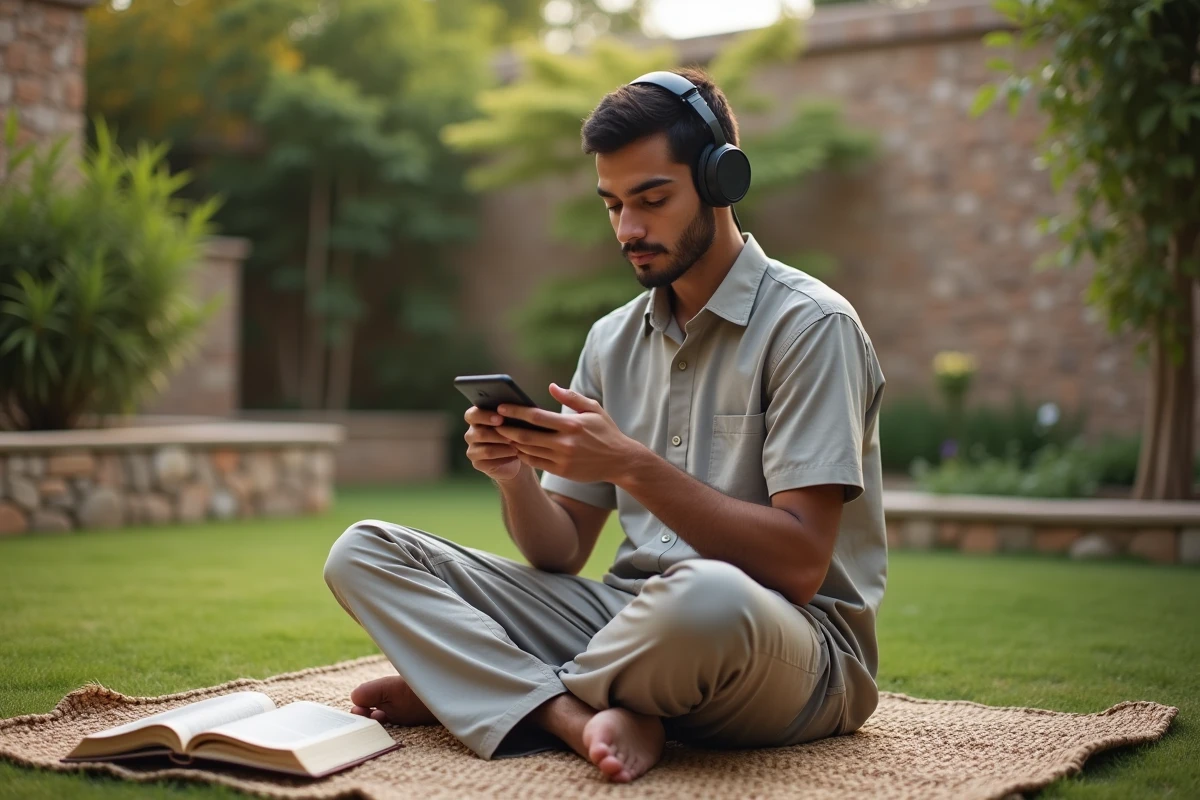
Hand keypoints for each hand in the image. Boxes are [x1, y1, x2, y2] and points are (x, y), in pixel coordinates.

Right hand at [463, 405, 522, 482]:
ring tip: (517, 447)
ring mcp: (472, 450)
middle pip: (479, 434)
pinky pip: (490, 462)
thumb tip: (514, 410)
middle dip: (498, 435)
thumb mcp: (513, 422)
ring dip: (504, 449)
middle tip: (513, 437)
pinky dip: (505, 459)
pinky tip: (515, 456)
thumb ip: (509, 414)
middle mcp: (471, 434)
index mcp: (476, 419)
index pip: (472, 415)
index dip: (485, 416)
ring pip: (486, 450)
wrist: (516, 455)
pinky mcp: (477, 464)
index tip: (501, 419)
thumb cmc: (514, 432)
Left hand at [494, 383, 643, 483]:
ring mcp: (562, 459)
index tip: (501, 407)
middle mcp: (565, 443)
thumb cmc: (606, 432)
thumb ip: (571, 397)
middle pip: (526, 436)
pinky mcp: (561, 471)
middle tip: (494, 423)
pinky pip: (535, 462)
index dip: (515, 411)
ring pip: (528, 450)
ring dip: (512, 443)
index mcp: (571, 424)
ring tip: (501, 434)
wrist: (621, 461)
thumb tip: (551, 386)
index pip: (536, 417)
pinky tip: (516, 447)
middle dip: (506, 429)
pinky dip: (523, 455)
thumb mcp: (593, 409)